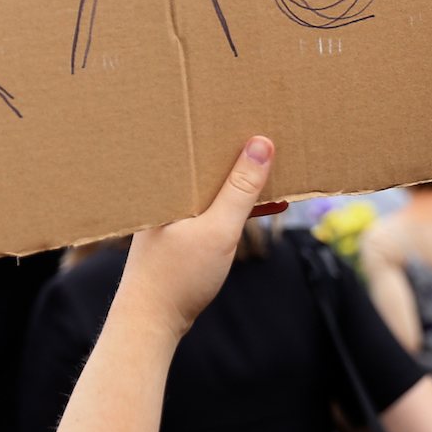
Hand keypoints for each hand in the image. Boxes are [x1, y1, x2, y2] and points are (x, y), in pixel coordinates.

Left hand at [42, 136, 275, 431]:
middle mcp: (167, 192)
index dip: (225, 125)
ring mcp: (175, 212)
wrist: (150, 324)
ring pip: (215, 186)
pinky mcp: (184, 232)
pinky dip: (240, 206)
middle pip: (207, 161)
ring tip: (280, 166)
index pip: (197, 141)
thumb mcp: (218, 230)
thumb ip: (240, 190)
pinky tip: (271, 205)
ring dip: (245, 181)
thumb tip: (261, 144)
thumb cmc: (178, 277)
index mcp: (167, 183)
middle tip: (274, 129)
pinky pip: (217, 208)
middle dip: (239, 149)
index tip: (253, 108)